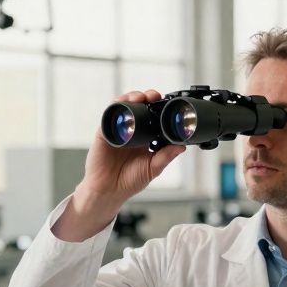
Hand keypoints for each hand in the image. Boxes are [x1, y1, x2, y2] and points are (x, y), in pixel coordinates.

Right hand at [52, 90, 183, 241]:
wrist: (109, 190)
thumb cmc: (130, 181)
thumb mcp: (152, 168)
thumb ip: (166, 156)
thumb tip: (182, 146)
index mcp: (144, 138)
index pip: (152, 116)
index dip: (159, 108)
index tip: (168, 104)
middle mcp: (131, 131)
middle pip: (139, 107)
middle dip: (147, 97)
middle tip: (155, 96)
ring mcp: (117, 129)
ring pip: (124, 106)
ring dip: (132, 97)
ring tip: (141, 97)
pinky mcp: (105, 132)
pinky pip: (109, 115)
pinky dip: (117, 106)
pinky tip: (124, 104)